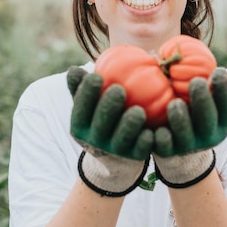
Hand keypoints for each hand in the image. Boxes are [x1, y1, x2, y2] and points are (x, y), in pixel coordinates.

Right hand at [67, 66, 153, 196]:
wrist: (116, 151)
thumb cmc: (101, 114)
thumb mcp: (89, 103)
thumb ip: (81, 86)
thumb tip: (74, 70)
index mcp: (81, 126)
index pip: (81, 109)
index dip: (86, 94)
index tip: (96, 76)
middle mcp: (96, 140)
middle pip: (101, 125)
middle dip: (108, 108)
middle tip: (119, 90)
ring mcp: (115, 150)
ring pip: (121, 139)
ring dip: (129, 125)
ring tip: (138, 111)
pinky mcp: (135, 155)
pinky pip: (141, 149)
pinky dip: (146, 141)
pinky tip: (152, 131)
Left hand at [152, 68, 226, 187]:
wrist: (174, 144)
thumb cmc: (188, 108)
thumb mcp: (198, 97)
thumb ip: (199, 78)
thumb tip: (183, 47)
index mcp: (220, 121)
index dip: (225, 89)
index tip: (218, 70)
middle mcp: (208, 135)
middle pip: (207, 119)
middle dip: (203, 101)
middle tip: (196, 82)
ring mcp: (188, 146)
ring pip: (185, 134)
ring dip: (181, 118)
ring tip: (174, 103)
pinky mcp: (168, 153)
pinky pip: (163, 145)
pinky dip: (160, 135)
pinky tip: (155, 125)